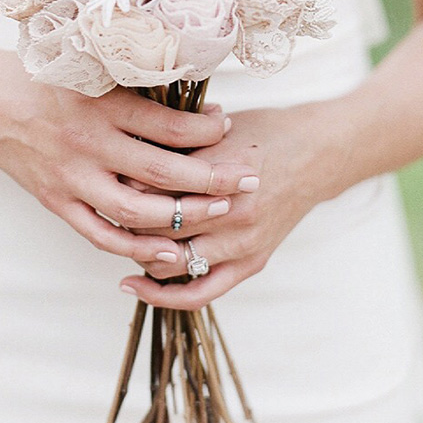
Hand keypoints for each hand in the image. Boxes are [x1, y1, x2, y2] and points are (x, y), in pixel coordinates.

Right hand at [0, 49, 262, 266]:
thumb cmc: (40, 77)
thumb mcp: (86, 67)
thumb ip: (132, 79)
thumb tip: (189, 88)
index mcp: (99, 105)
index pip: (167, 124)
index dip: (206, 129)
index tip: (229, 125)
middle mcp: (87, 145)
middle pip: (163, 172)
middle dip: (213, 178)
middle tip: (249, 178)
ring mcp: (71, 179)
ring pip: (138, 211)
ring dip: (185, 216)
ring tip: (221, 210)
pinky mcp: (57, 203)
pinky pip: (102, 235)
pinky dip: (137, 247)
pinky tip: (169, 249)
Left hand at [118, 101, 345, 309]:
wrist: (317, 153)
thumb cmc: (261, 132)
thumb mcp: (216, 128)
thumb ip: (175, 146)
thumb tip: (124, 160)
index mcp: (220, 172)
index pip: (152, 187)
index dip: (123, 183)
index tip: (107, 175)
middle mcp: (232, 212)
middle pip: (156, 226)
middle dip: (125, 218)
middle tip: (105, 205)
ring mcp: (243, 243)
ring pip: (170, 261)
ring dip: (139, 252)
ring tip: (118, 239)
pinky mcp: (251, 263)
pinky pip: (201, 292)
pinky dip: (164, 295)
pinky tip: (134, 285)